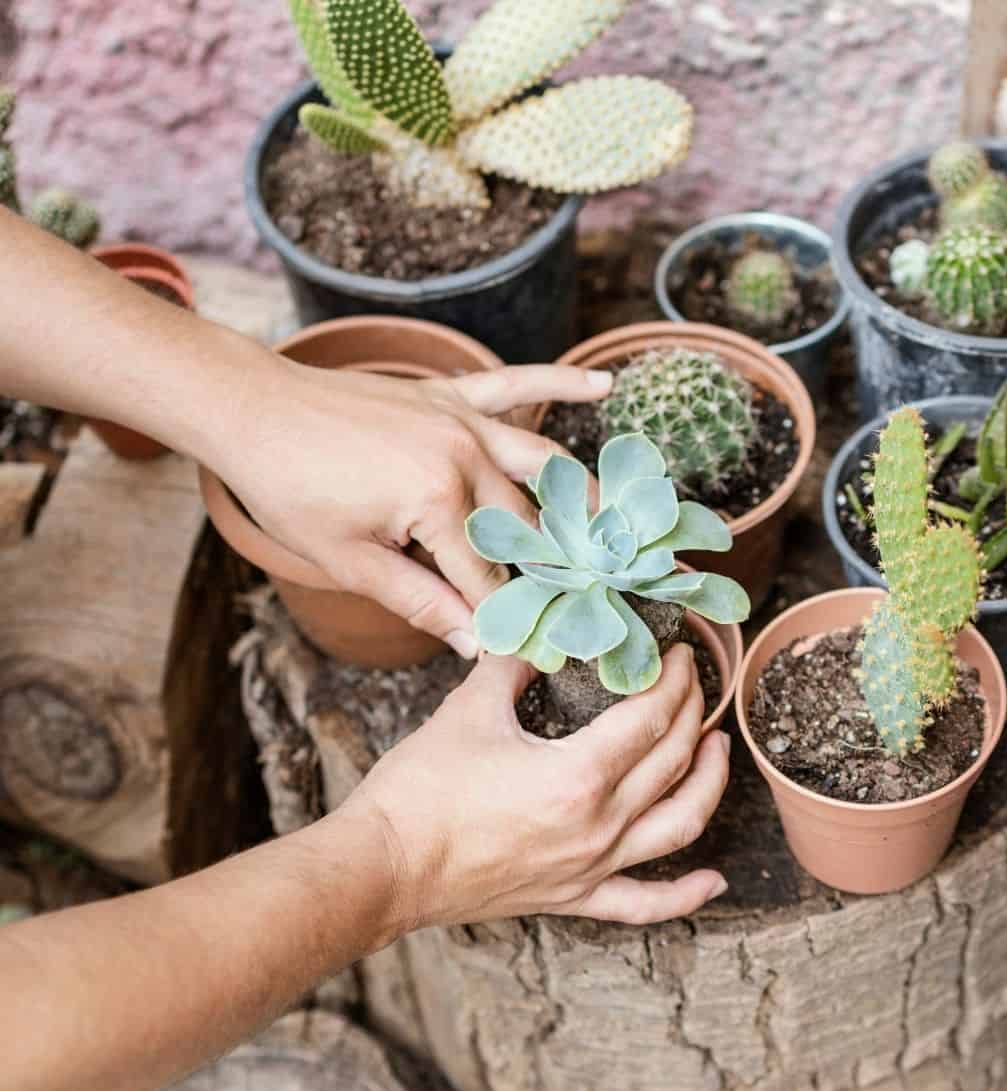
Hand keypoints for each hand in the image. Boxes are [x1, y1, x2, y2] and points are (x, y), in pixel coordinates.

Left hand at [216, 360, 610, 657]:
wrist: (251, 409)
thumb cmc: (290, 490)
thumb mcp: (349, 561)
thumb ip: (419, 602)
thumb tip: (473, 643)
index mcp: (437, 501)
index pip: (488, 575)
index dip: (509, 617)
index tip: (540, 647)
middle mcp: (463, 456)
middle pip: (524, 526)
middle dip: (554, 568)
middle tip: (590, 599)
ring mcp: (461, 419)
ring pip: (541, 463)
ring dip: (580, 497)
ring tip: (613, 528)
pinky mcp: (449, 394)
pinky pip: (514, 384)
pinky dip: (560, 384)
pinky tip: (603, 387)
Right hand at [349, 644, 730, 930]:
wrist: (383, 867)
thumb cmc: (420, 790)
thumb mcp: (469, 709)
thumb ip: (512, 664)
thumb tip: (535, 633)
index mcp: (578, 775)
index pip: (651, 717)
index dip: (673, 679)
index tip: (679, 654)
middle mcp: (598, 826)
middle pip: (672, 761)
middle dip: (692, 713)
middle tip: (693, 682)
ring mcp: (589, 868)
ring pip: (679, 826)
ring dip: (707, 785)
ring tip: (717, 749)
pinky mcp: (572, 898)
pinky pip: (642, 904)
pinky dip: (684, 895)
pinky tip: (713, 880)